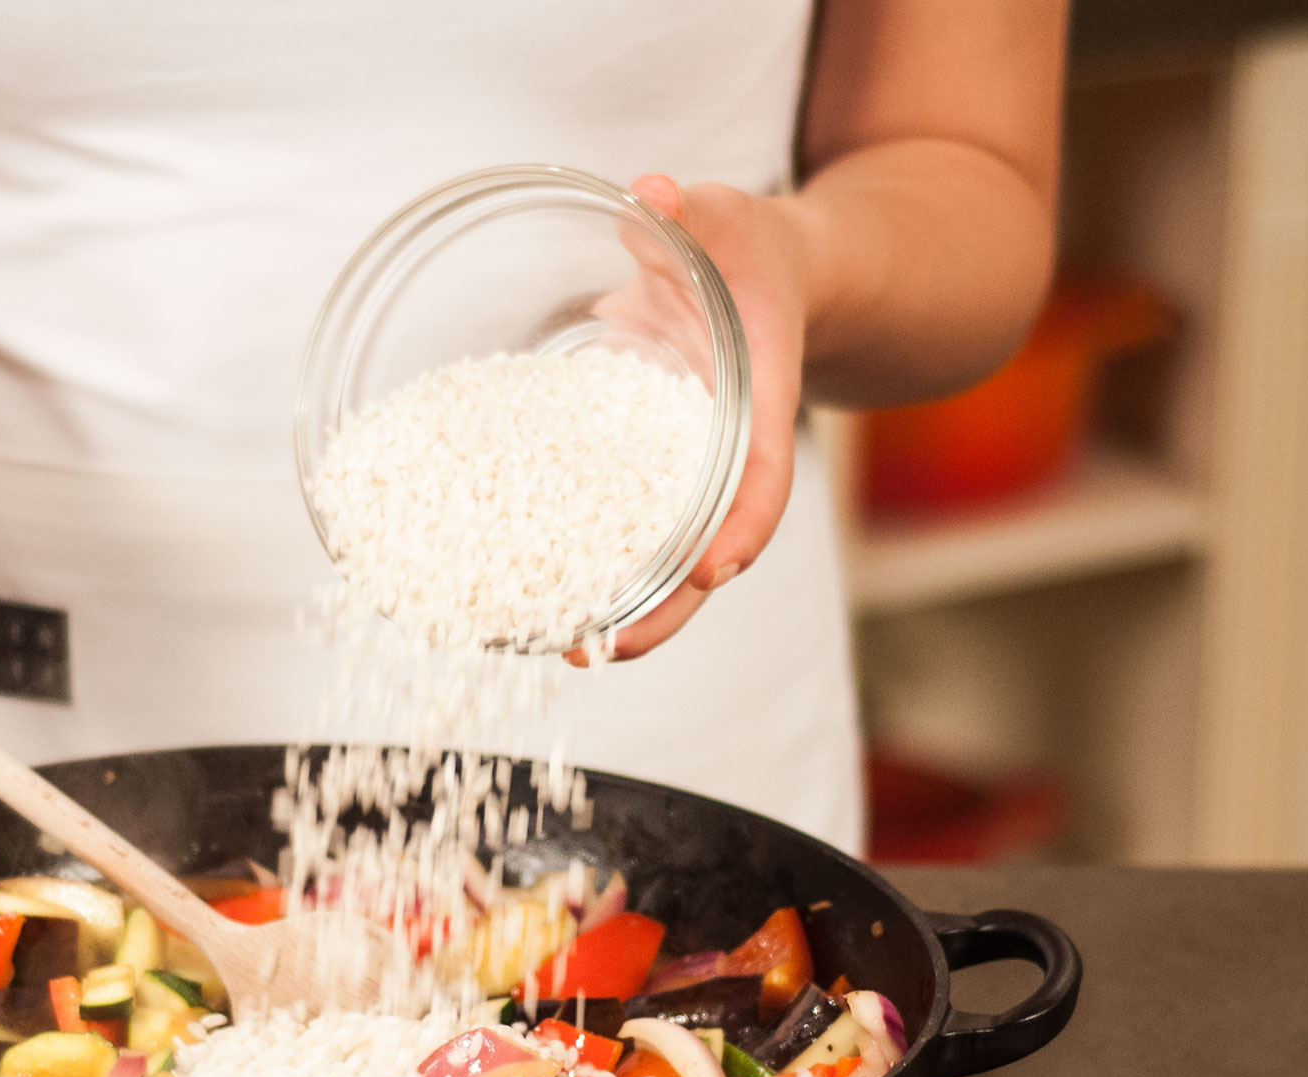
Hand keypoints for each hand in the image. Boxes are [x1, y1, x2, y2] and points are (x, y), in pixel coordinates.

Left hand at [573, 174, 811, 663]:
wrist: (769, 279)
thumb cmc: (745, 248)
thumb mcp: (723, 216)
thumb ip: (690, 209)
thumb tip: (652, 194)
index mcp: (756, 397)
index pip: (763, 472)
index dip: (743, 522)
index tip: (717, 568)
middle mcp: (725, 452)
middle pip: (709, 551)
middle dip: (664, 608)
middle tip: (603, 650)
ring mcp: (690, 475)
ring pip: (668, 560)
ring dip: (624, 610)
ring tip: (561, 648)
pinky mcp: (651, 478)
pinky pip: (628, 533)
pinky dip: (593, 570)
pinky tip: (539, 601)